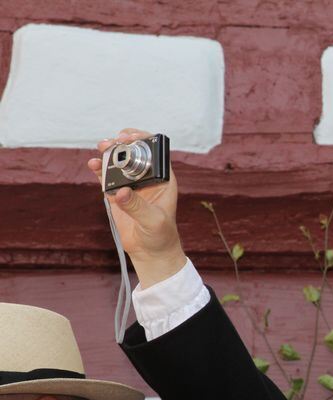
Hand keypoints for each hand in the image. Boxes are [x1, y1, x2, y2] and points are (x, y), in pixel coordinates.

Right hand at [87, 128, 184, 286]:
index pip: (155, 153)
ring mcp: (130, 185)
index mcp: (163, 180)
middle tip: (113, 141)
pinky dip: (98, 169)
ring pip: (118, 162)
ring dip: (109, 152)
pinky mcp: (116, 193)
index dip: (144, 141)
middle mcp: (147, 179)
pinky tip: (92, 164)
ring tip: (101, 147)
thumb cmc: (161, 235)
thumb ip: (138, 206)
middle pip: (134, 153)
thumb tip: (121, 192)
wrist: (150, 252)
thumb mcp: (153, 221)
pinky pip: (106, 176)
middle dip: (123, 143)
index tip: (131, 137)